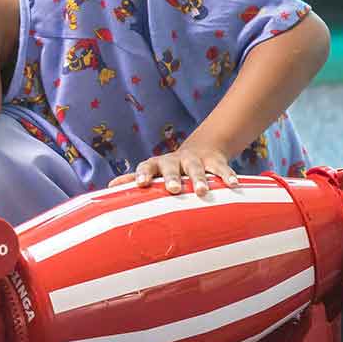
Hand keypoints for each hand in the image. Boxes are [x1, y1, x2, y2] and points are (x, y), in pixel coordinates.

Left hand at [108, 147, 239, 195]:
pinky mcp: (215, 160)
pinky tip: (234, 185)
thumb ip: (133, 180)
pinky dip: (227, 176)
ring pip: (197, 168)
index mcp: (157, 165)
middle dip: (172, 178)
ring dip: (199, 179)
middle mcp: (175, 160)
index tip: (141, 184)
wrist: (201, 149)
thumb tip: (108, 187)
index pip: (146, 167)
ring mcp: (195, 159)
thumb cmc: (169, 170)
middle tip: (173, 190)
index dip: (143, 175)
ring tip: (202, 192)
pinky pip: (222, 168)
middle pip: (172, 168)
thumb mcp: (153, 173)